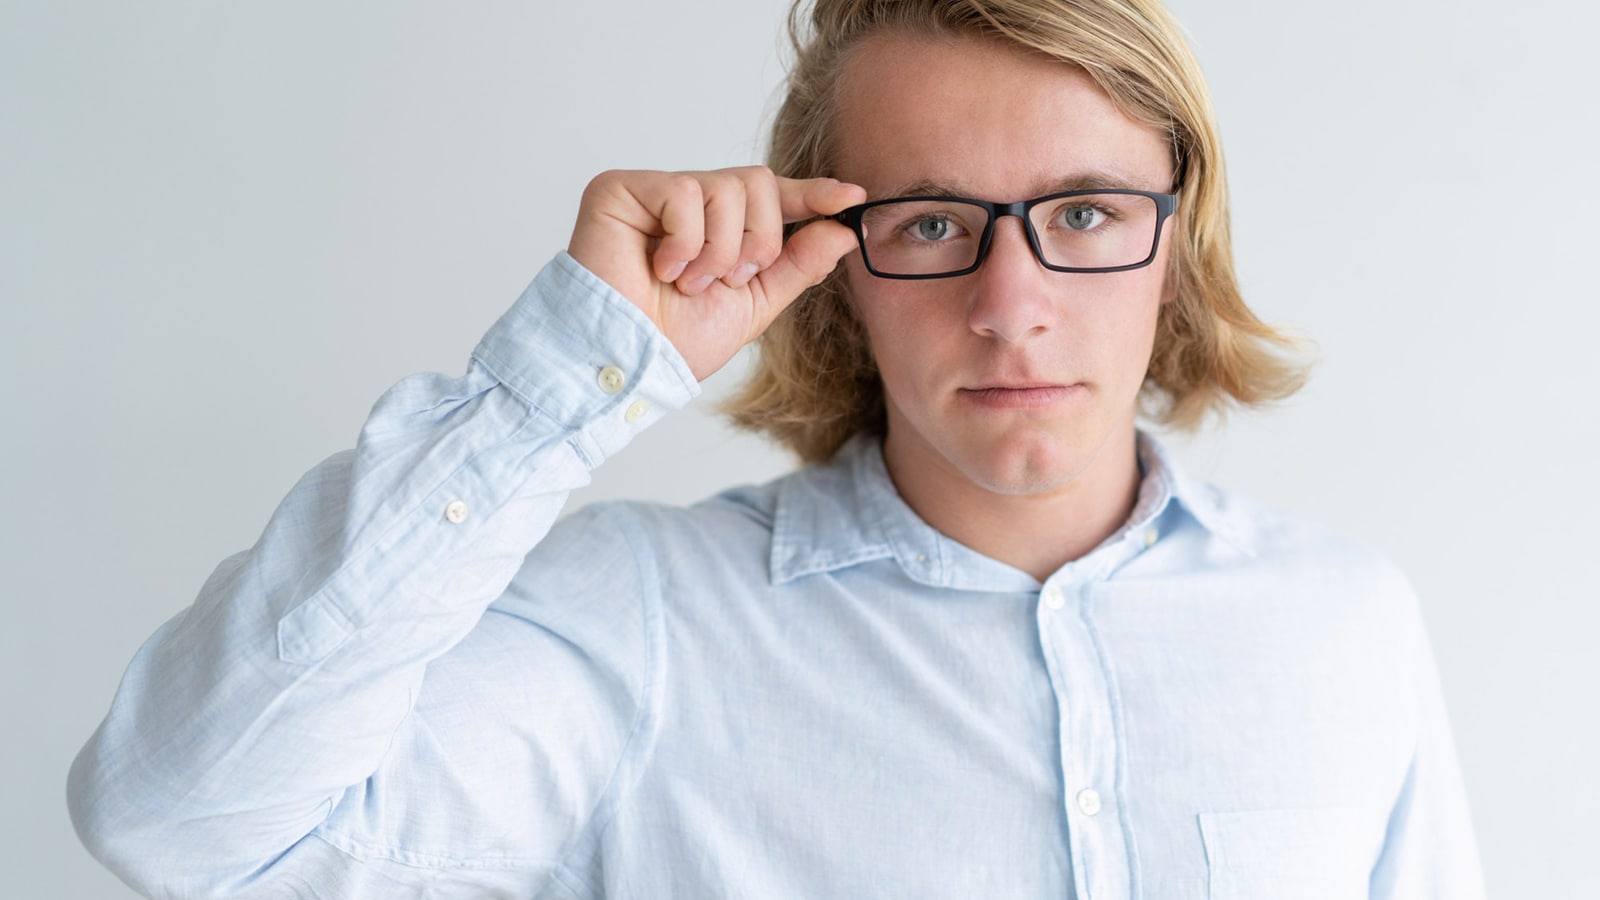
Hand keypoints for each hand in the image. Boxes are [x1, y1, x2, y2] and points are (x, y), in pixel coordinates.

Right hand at [567, 166, 865, 380]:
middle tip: (724, 281)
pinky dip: (684, 242)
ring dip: (719, 251)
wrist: (630, 362)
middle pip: (757, 182)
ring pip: (725, 187)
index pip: (772, 197)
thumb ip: (796, 265)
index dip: (812, 195)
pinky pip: (684, 192)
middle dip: (757, 241)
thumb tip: (844, 231)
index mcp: (719, 228)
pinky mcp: (620, 189)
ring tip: (686, 282)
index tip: (852, 198)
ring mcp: (654, 193)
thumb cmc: (676, 341)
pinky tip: (659, 268)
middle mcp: (687, 203)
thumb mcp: (754, 304)